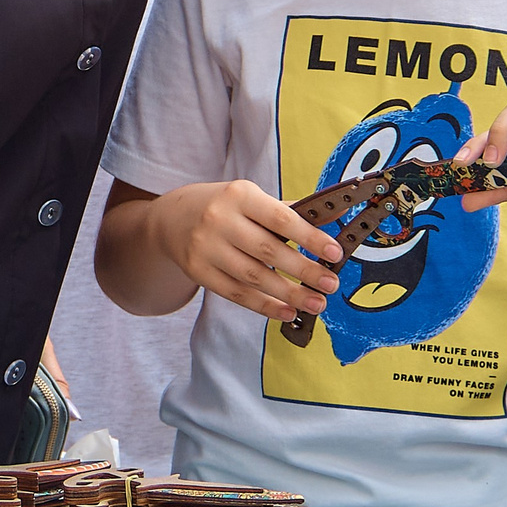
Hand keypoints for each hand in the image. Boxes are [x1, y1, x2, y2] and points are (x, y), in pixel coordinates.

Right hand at [147, 180, 341, 324]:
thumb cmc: (224, 208)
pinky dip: (264, 306)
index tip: (335, 253)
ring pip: (254, 277)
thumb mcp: (250, 198)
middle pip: (268, 251)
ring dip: (289, 294)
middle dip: (304, 270)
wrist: (172, 219)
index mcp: (240, 195)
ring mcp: (206, 248)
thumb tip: (332, 221)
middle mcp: (220, 220)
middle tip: (331, 284)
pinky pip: (236, 294)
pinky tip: (287, 312)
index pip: (281, 219)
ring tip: (316, 303)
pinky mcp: (198, 272)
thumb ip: (287, 212)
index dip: (310, 237)